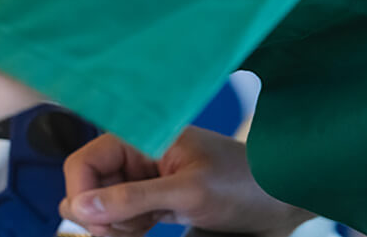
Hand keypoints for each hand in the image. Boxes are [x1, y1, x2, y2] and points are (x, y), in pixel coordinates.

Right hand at [61, 127, 315, 236]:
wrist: (288, 198)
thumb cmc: (245, 184)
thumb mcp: (188, 193)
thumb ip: (131, 199)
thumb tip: (78, 208)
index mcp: (139, 139)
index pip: (84, 164)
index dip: (82, 196)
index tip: (96, 227)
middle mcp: (138, 156)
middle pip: (91, 187)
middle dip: (101, 215)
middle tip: (130, 232)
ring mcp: (147, 179)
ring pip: (106, 206)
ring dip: (116, 226)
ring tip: (147, 231)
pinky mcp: (159, 200)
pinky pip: (126, 217)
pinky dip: (129, 230)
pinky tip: (147, 232)